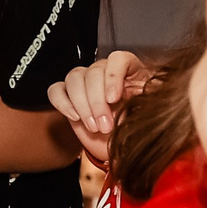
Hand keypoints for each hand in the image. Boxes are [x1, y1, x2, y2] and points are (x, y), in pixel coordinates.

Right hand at [46, 50, 151, 164]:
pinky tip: (75, 117)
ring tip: (94, 127)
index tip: (113, 99)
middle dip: (96, 102)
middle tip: (105, 126)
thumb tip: (149, 95)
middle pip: (93, 71)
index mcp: (130, 72)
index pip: (118, 59)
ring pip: (74, 78)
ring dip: (82, 105)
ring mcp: (85, 83)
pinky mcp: (68, 97)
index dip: (113, 76)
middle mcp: (106, 73)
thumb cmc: (138, 129)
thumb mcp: (150, 116)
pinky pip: (56, 90)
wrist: (123, 148)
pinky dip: (62, 103)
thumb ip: (150, 102)